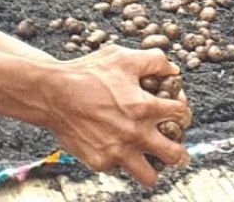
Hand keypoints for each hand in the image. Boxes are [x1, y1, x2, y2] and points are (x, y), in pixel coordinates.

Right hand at [44, 45, 190, 185]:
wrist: (52, 93)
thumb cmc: (88, 72)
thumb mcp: (124, 57)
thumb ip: (155, 61)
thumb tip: (173, 71)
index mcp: (145, 107)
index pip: (181, 115)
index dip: (182, 111)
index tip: (174, 112)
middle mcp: (135, 133)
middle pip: (175, 155)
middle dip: (178, 152)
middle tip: (173, 147)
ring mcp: (117, 151)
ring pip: (150, 176)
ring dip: (153, 167)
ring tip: (148, 158)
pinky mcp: (99, 162)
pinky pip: (119, 170)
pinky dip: (121, 161)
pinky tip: (116, 147)